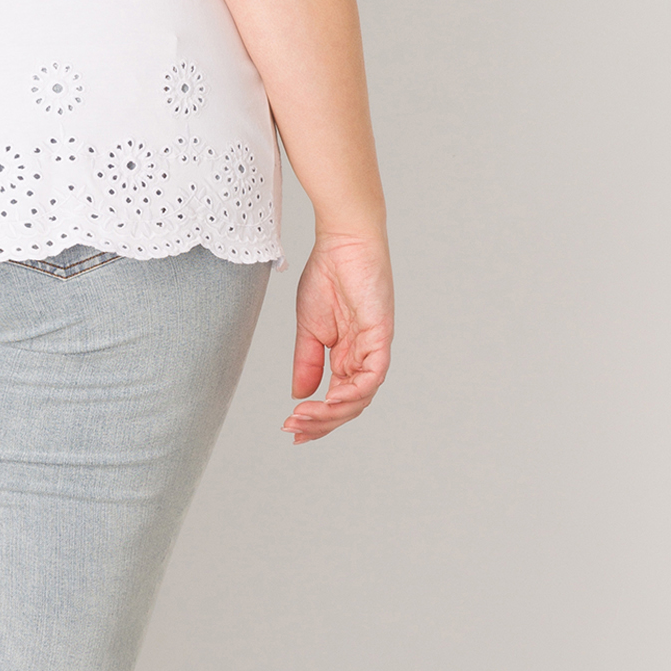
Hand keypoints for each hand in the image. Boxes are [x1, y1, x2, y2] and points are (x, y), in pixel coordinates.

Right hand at [284, 231, 392, 443]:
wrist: (341, 242)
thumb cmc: (328, 276)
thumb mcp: (308, 328)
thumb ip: (306, 363)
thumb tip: (300, 394)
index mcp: (348, 355)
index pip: (338, 399)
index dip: (316, 418)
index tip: (290, 429)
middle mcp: (364, 356)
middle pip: (349, 405)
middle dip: (321, 422)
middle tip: (293, 429)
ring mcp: (374, 347)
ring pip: (360, 396)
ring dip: (331, 412)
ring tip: (304, 417)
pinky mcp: (381, 335)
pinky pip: (372, 375)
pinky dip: (353, 392)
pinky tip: (330, 400)